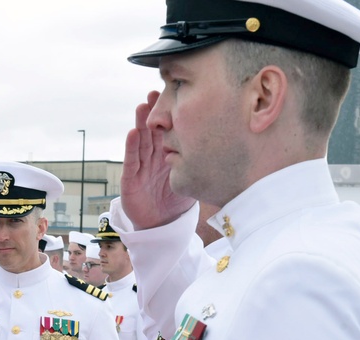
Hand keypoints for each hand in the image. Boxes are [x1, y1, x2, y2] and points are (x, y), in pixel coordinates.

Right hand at [120, 91, 195, 229]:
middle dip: (153, 112)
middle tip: (155, 92)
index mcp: (167, 156)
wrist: (162, 227)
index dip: (170, 114)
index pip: (168, 131)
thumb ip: (202, 162)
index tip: (175, 95)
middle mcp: (152, 158)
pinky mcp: (130, 180)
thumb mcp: (193, 178)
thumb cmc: (177, 203)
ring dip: (140, 123)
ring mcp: (140, 168)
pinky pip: (131, 161)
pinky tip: (133, 132)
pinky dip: (131, 147)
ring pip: (140, 141)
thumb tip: (229, 145)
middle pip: (152, 131)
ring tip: (142, 106)